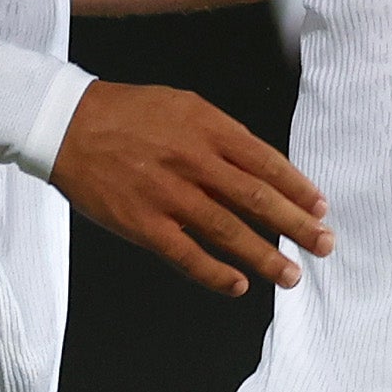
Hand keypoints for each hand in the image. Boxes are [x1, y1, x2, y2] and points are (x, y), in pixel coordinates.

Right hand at [50, 83, 331, 298]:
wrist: (67, 124)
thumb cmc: (128, 113)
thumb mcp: (182, 106)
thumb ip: (221, 135)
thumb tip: (261, 168)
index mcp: (207, 128)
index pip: (266, 162)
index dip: (297, 188)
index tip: (320, 208)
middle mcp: (193, 161)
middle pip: (257, 199)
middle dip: (296, 225)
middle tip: (323, 245)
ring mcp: (168, 195)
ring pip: (229, 231)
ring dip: (265, 256)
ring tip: (291, 275)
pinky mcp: (142, 224)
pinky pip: (186, 255)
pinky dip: (215, 273)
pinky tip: (238, 285)